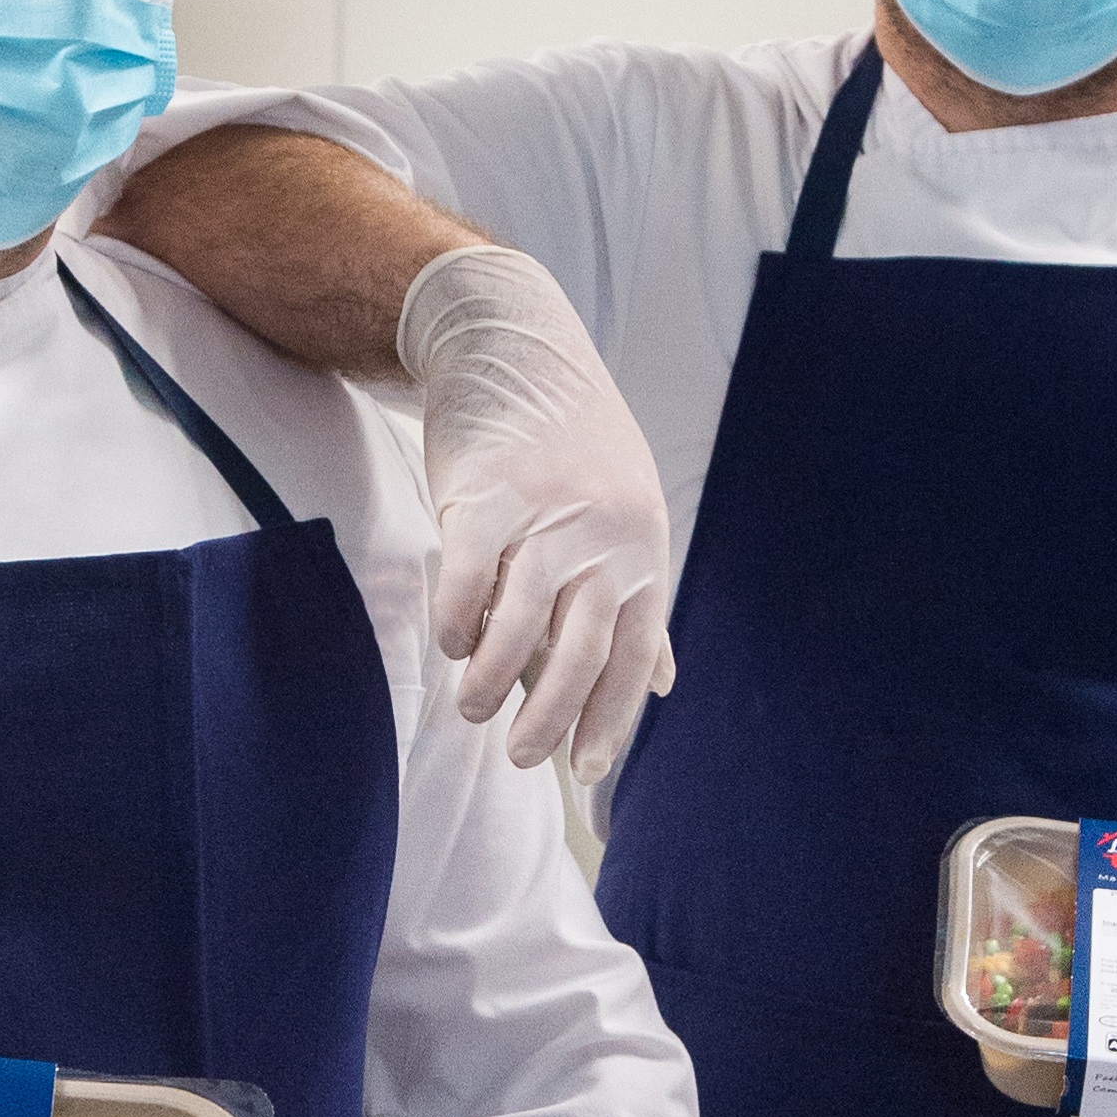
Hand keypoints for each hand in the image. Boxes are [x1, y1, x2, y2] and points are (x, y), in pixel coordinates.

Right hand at [399, 247, 676, 783]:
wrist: (515, 345)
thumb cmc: (572, 444)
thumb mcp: (628, 515)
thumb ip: (640, 599)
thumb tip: (664, 681)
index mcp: (644, 551)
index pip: (633, 657)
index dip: (611, 720)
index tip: (585, 771)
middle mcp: (606, 539)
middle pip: (581, 653)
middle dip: (551, 719)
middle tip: (521, 757)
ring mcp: (547, 517)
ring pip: (522, 626)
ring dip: (495, 683)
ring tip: (475, 709)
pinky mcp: (487, 496)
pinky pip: (470, 581)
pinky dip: (460, 625)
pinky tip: (453, 645)